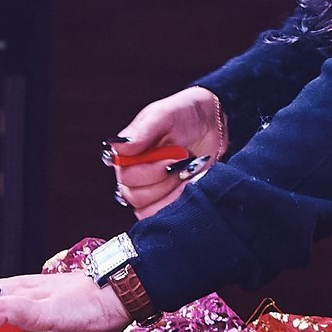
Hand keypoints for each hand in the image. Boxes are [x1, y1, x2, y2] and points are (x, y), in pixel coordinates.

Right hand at [109, 86, 223, 217]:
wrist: (212, 125)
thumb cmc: (185, 115)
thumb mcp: (164, 115)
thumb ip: (141, 130)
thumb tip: (118, 147)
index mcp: (127, 155)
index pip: (125, 175)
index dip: (149, 171)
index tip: (173, 157)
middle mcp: (133, 175)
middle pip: (134, 195)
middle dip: (164, 179)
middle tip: (183, 161)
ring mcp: (149, 192)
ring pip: (146, 209)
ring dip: (172, 191)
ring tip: (187, 171)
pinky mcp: (164, 203)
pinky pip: (160, 216)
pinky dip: (178, 203)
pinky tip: (189, 185)